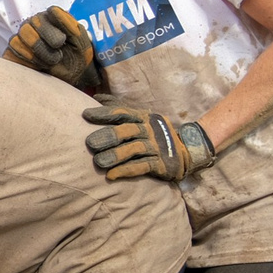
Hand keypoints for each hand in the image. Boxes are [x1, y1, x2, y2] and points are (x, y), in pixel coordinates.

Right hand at [2, 6, 102, 92]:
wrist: (73, 76)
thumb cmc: (77, 55)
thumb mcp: (80, 40)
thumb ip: (69, 24)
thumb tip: (52, 10)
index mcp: (48, 17)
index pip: (43, 16)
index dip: (53, 32)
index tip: (63, 42)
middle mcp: (31, 25)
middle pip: (27, 29)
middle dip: (44, 46)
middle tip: (58, 56)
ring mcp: (19, 39)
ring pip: (17, 42)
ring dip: (36, 57)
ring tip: (50, 63)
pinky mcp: (12, 54)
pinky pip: (10, 55)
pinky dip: (26, 64)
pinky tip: (39, 67)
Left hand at [82, 106, 215, 181]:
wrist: (187, 150)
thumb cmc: (153, 134)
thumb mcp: (140, 118)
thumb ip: (120, 108)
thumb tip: (97, 96)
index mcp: (143, 117)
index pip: (123, 112)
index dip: (105, 113)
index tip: (85, 115)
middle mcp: (150, 130)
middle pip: (128, 130)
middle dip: (109, 136)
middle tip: (90, 143)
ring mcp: (156, 146)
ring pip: (134, 149)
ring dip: (115, 156)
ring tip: (99, 162)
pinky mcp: (161, 163)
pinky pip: (142, 166)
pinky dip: (126, 171)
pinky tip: (111, 176)